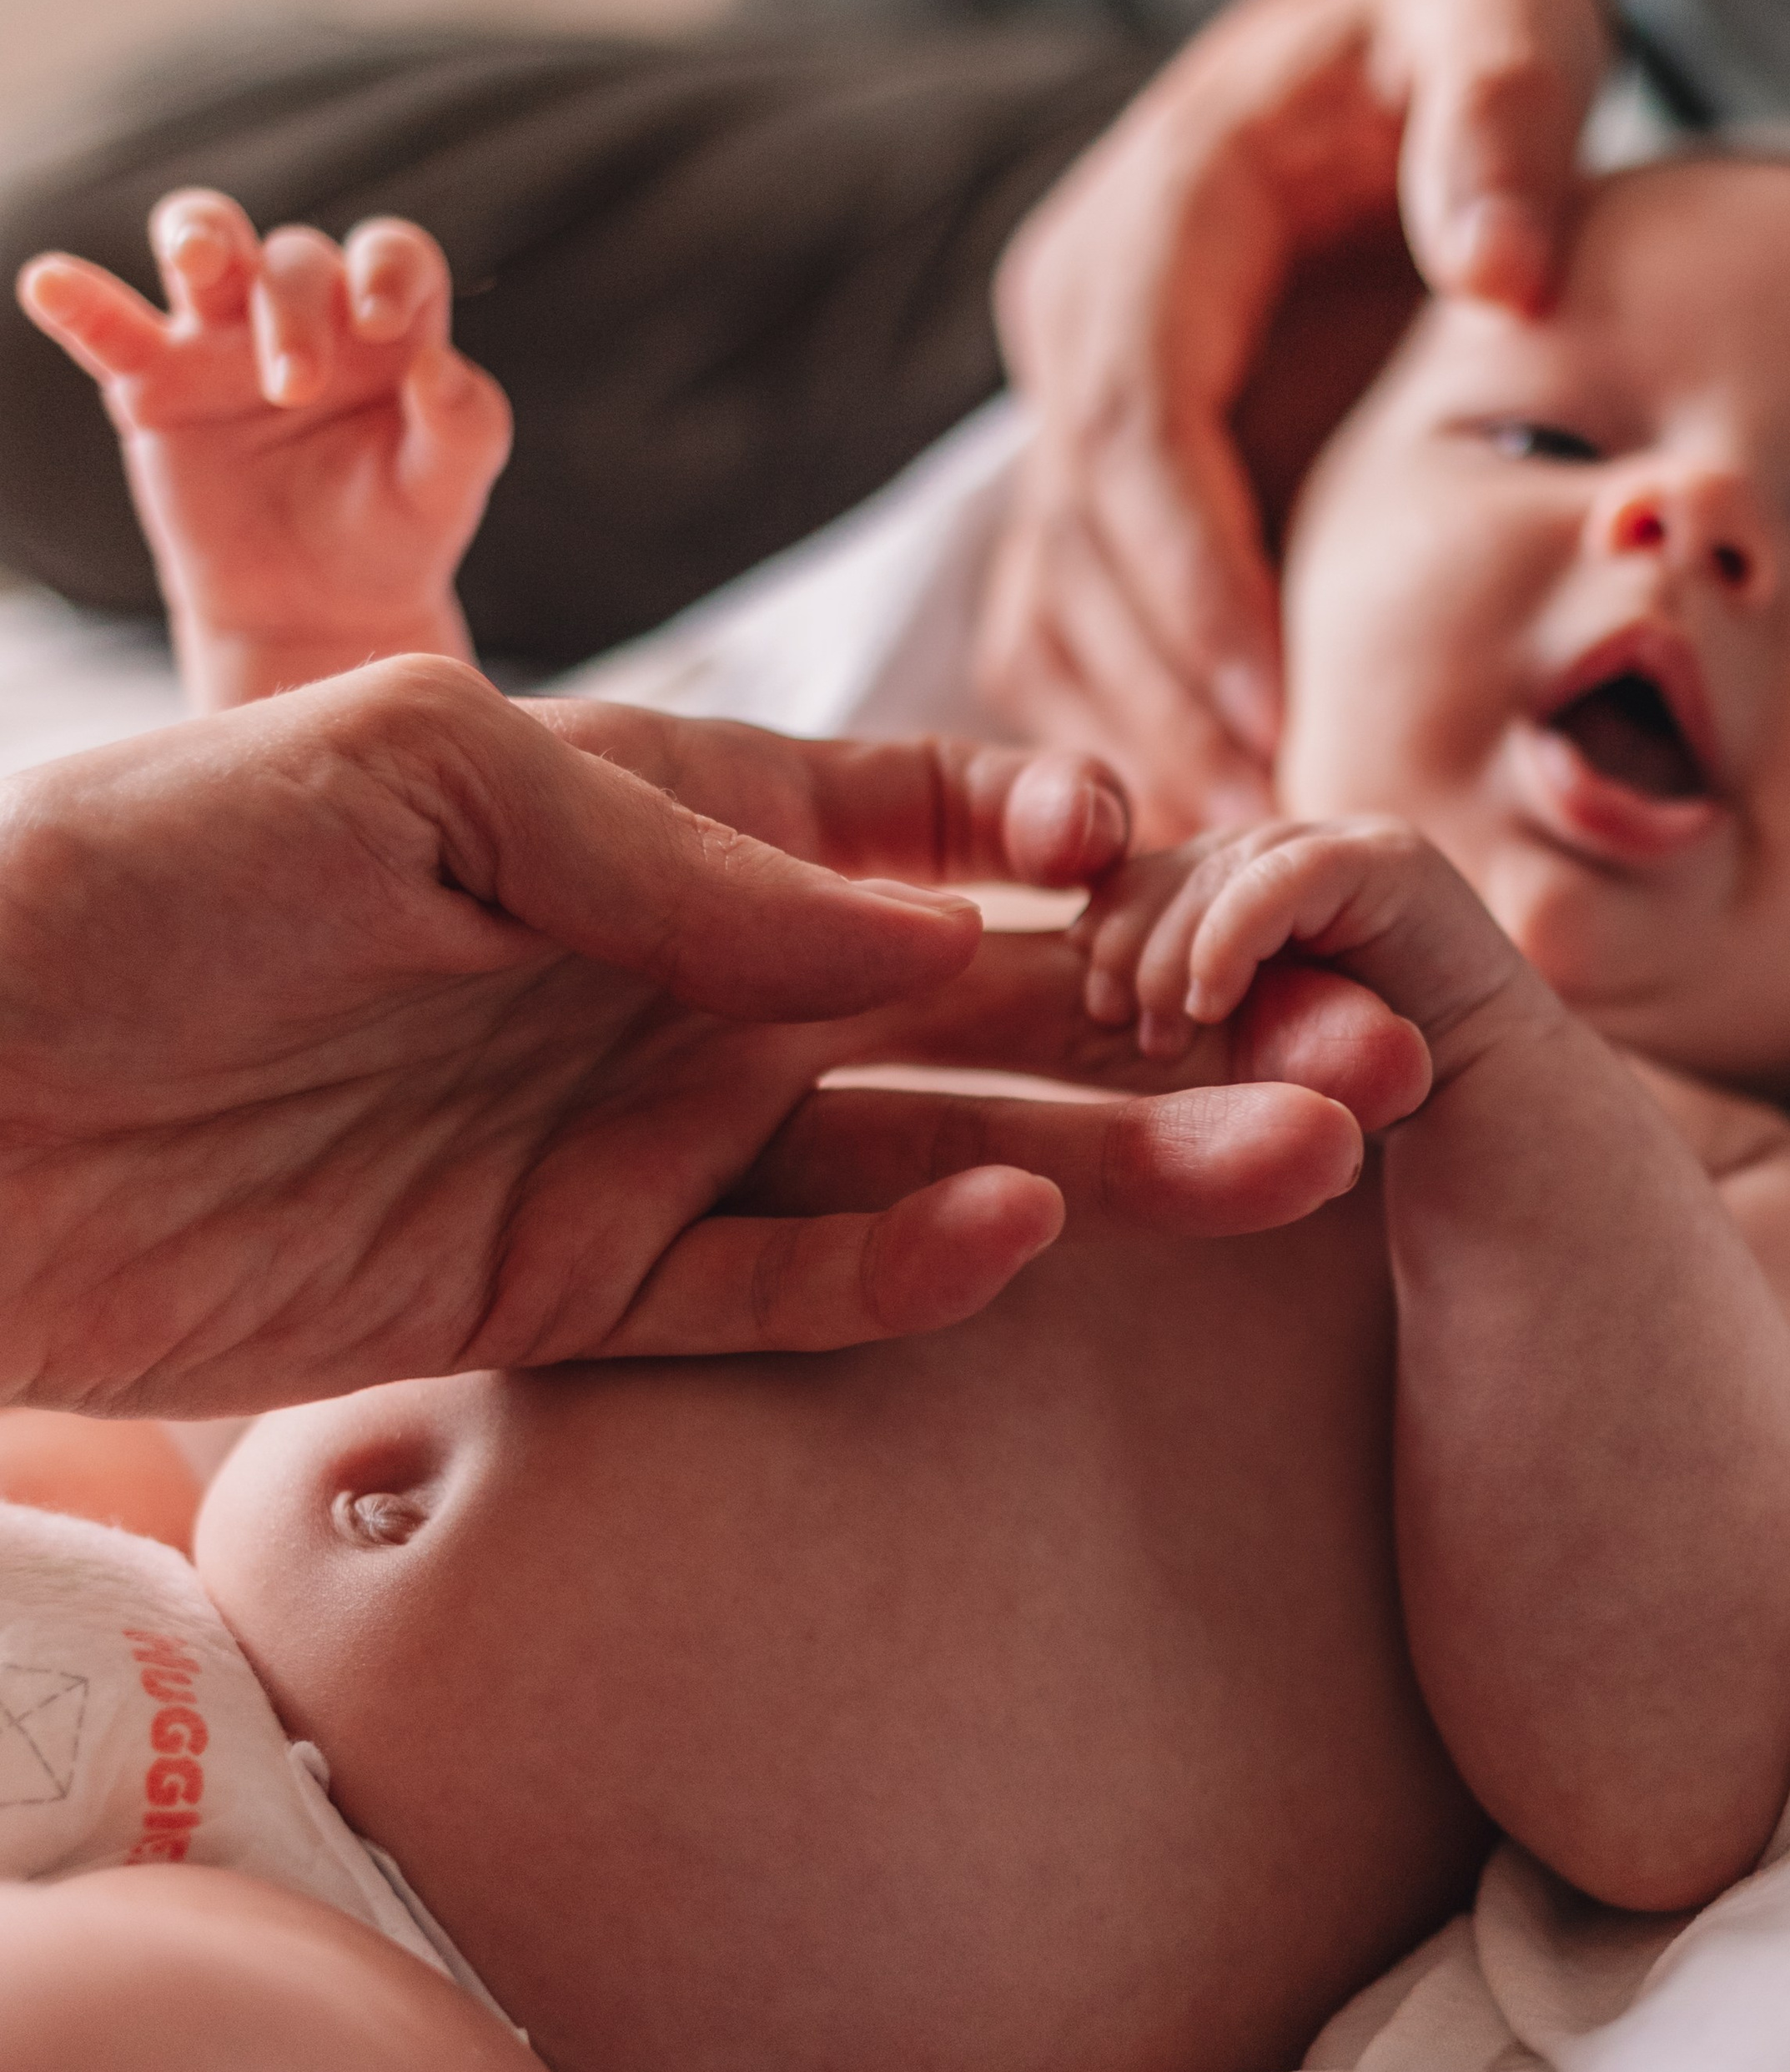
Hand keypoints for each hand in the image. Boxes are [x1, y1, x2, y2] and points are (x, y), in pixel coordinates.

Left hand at [0, 658, 1209, 1417]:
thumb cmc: (149, 871)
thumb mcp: (410, 775)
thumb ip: (674, 851)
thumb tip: (929, 929)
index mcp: (642, 820)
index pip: (905, 825)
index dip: (1057, 845)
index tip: (1194, 869)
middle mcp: (668, 981)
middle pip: (965, 1004)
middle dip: (1156, 1019)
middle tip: (1358, 1049)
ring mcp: (629, 1142)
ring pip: (920, 1151)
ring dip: (1101, 1156)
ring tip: (1286, 1159)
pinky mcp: (565, 1297)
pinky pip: (777, 1288)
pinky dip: (901, 1271)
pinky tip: (1019, 1232)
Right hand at [18, 190, 511, 705]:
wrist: (318, 609)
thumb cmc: (393, 532)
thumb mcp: (445, 492)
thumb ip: (465, 427)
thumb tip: (440, 367)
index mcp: (385, 328)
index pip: (392, 253)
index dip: (385, 265)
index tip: (380, 321)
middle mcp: (305, 314)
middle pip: (294, 259)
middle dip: (295, 309)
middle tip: (296, 389)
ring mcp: (223, 342)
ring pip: (206, 243)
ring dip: (201, 235)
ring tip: (203, 262)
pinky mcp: (155, 383)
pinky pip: (110, 328)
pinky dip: (77, 300)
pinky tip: (50, 283)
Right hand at [978, 0, 1607, 835]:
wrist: (1386, 34)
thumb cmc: (1448, 25)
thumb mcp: (1495, 2)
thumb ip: (1499, 108)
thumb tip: (1501, 270)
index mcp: (1150, 224)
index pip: (1131, 425)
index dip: (1190, 579)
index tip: (1275, 707)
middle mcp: (1078, 325)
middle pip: (1077, 550)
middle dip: (1163, 704)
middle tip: (1263, 846)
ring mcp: (1073, 410)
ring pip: (1052, 614)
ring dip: (1132, 746)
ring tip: (1241, 873)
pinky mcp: (1101, 484)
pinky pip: (1077, 636)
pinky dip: (1130, 740)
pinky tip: (1222, 838)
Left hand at [1074, 815, 1533, 1078]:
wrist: (1494, 1155)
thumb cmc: (1356, 1123)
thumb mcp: (1234, 1060)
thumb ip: (1170, 1006)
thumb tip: (1076, 969)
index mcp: (1262, 891)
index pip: (1150, 871)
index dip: (1110, 920)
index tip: (1091, 999)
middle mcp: (1308, 855)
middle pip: (1179, 858)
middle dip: (1130, 932)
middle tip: (1109, 1015)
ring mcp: (1357, 849)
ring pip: (1227, 862)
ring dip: (1175, 946)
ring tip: (1157, 1029)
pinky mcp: (1397, 865)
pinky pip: (1292, 873)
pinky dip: (1234, 932)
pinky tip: (1206, 1001)